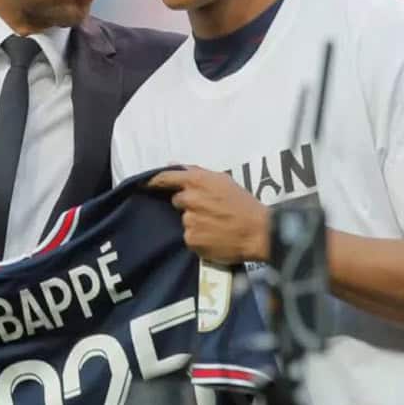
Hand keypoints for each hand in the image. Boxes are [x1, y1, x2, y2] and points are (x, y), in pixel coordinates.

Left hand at [148, 166, 270, 264]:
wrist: (259, 232)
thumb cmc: (243, 204)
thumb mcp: (223, 180)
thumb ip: (196, 171)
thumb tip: (173, 164)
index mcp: (197, 181)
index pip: (165, 178)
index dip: (153, 181)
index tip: (144, 184)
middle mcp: (190, 199)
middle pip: (177, 200)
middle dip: (188, 204)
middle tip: (208, 209)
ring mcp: (189, 221)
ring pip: (185, 220)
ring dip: (195, 222)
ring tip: (215, 224)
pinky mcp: (191, 239)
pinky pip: (189, 237)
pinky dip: (199, 237)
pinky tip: (214, 236)